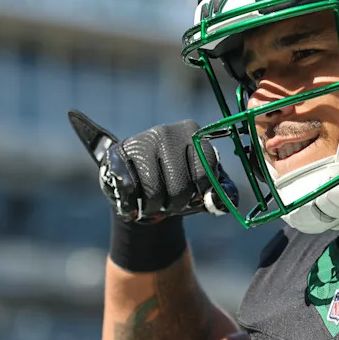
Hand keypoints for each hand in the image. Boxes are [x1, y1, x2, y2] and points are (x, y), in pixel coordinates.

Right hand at [67, 110, 237, 221]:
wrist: (141, 182)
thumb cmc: (180, 182)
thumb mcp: (205, 185)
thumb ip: (222, 193)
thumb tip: (222, 201)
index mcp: (193, 133)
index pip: (205, 174)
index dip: (200, 193)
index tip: (194, 194)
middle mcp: (166, 131)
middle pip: (180, 188)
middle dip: (177, 205)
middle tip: (171, 202)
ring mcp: (140, 140)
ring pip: (153, 193)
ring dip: (154, 208)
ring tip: (154, 202)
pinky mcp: (117, 154)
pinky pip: (128, 190)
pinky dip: (131, 207)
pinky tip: (134, 205)